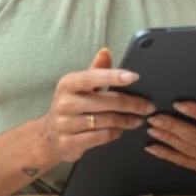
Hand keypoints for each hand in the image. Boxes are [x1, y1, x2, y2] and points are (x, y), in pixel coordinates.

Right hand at [35, 48, 152, 165]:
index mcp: (68, 84)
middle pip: (106, 101)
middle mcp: (65, 103)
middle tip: (147, 106)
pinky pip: (101, 137)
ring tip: (138, 119)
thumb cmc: (70, 107)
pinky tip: (121, 130)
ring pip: (106, 121)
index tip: (134, 77)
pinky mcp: (69, 142)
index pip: (93, 77)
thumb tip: (106, 52)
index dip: (114, 76)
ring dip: (126, 120)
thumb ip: (95, 70)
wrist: (47, 136)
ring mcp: (65, 124)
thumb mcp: (79, 87)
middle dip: (132, 104)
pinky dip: (115, 133)